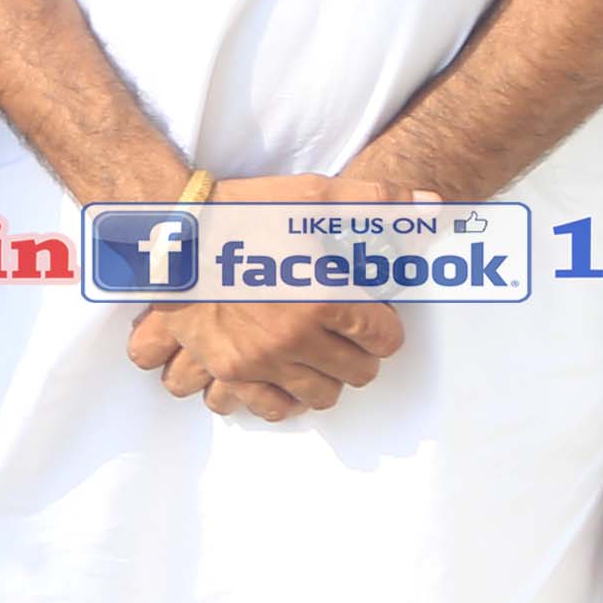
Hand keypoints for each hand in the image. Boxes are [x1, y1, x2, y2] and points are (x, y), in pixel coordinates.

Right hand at [119, 171, 411, 417]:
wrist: (169, 231)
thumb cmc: (242, 211)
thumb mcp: (313, 195)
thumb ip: (377, 203)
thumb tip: (432, 205)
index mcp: (324, 298)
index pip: (384, 337)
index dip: (385, 325)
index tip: (374, 315)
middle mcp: (295, 339)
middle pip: (356, 374)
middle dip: (360, 355)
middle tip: (348, 336)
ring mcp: (260, 360)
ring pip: (316, 397)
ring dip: (324, 380)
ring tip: (317, 358)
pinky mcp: (227, 371)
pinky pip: (264, 407)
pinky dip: (278, 399)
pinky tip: (281, 378)